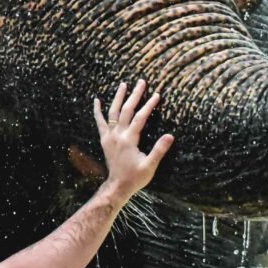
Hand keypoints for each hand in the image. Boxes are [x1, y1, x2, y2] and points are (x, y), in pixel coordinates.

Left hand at [92, 79, 173, 198]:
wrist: (117, 186)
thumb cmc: (135, 178)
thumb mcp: (150, 166)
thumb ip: (159, 150)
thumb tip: (170, 136)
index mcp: (129, 140)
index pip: (140, 118)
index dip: (148, 105)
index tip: (156, 94)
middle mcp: (117, 135)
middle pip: (126, 110)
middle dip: (135, 95)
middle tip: (141, 82)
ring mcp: (109, 136)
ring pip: (113, 112)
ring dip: (118, 97)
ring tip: (123, 84)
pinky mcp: (104, 139)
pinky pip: (100, 122)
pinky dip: (97, 111)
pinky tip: (97, 100)